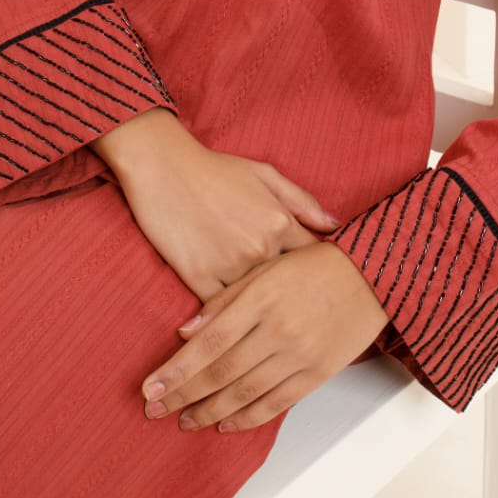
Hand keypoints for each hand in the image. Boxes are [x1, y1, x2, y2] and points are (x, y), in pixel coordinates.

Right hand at [114, 120, 342, 304]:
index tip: (319, 284)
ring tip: (273, 330)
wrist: (163, 167)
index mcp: (279, 221)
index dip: (316, 272)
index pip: (312, 258)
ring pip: (255, 303)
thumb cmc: (214, 169)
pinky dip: (228, 318)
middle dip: (296, 299)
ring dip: (263, 313)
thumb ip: (301, 201)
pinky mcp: (199, 278)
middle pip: (287, 286)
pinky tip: (234, 326)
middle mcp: (260, 246)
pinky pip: (222, 310)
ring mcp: (229, 265)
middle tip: (304, 316)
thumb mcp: (264, 173)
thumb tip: (334, 225)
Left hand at [139, 241, 390, 433]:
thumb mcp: (269, 265)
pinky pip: (276, 403)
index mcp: (263, 296)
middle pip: (220, 372)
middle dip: (183, 395)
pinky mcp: (318, 372)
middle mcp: (279, 328)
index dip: (176, 369)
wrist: (374, 273)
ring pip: (244, 393)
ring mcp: (299, 354)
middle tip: (154, 411)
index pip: (208, 342)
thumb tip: (185, 331)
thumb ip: (227, 297)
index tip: (149, 389)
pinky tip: (224, 424)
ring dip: (209, 412)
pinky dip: (247, 418)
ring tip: (183, 421)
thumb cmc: (317, 261)